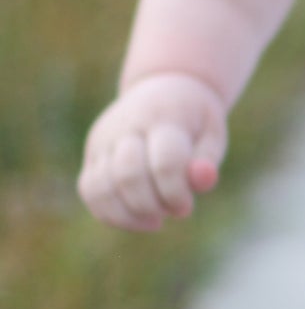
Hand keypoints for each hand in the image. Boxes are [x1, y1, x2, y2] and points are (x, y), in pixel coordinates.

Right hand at [77, 73, 227, 231]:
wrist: (164, 87)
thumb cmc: (194, 121)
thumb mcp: (212, 134)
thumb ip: (207, 160)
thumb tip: (203, 178)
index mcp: (163, 118)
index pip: (164, 163)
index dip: (175, 193)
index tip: (187, 207)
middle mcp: (127, 126)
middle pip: (128, 175)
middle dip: (151, 206)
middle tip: (173, 211)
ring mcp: (104, 139)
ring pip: (101, 186)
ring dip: (129, 215)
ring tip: (154, 221)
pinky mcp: (92, 152)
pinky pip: (89, 190)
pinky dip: (109, 214)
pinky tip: (136, 219)